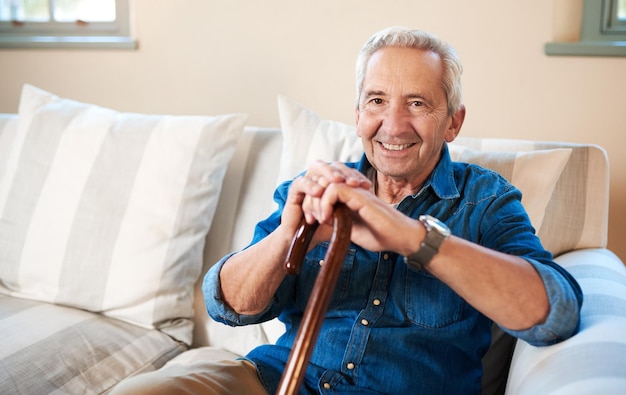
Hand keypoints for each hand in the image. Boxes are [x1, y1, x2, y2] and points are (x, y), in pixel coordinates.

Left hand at [298, 162, 419, 253]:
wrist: (402, 238)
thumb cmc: (381, 235)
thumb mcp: (352, 230)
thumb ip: (338, 221)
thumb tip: (320, 217)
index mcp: (350, 197)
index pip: (324, 189)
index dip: (313, 202)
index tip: (311, 221)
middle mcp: (353, 190)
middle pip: (322, 183)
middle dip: (311, 201)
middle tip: (311, 220)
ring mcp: (357, 192)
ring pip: (326, 183)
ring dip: (317, 201)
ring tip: (319, 219)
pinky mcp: (361, 196)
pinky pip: (336, 189)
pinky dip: (326, 201)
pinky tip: (326, 217)